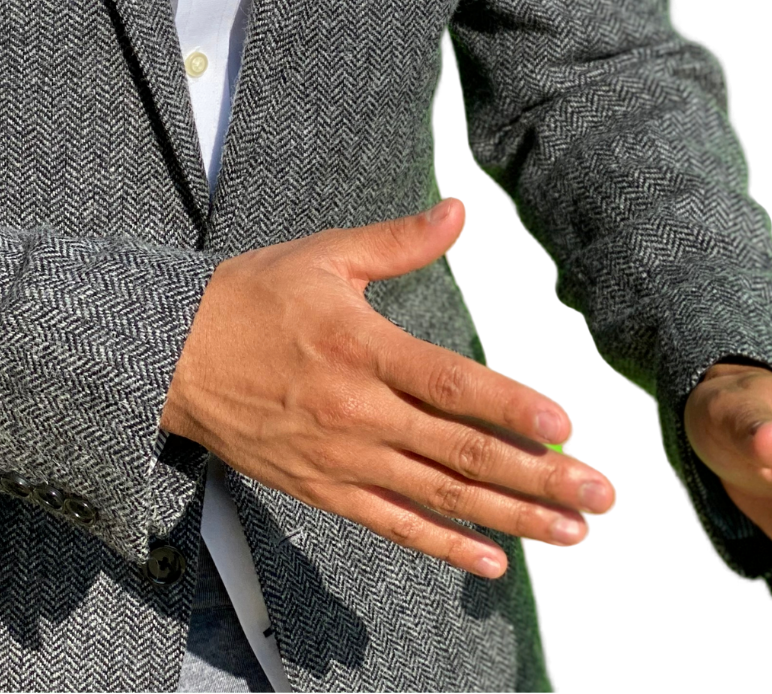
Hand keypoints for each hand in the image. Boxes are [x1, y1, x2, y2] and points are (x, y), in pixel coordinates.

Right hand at [160, 196, 618, 577]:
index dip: (508, 405)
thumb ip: (399, 242)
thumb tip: (458, 211)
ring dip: (512, 517)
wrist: (172, 357)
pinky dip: (446, 546)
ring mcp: (342, 459)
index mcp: (361, 347)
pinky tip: (495, 560)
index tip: (563, 425)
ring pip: (440, 496)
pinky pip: (395, 524)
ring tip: (571, 531)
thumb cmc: (251, 298)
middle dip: (538, 477)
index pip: (448, 383)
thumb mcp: (326, 256)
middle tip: (599, 495)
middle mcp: (358, 411)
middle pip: (460, 452)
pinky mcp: (325, 489)